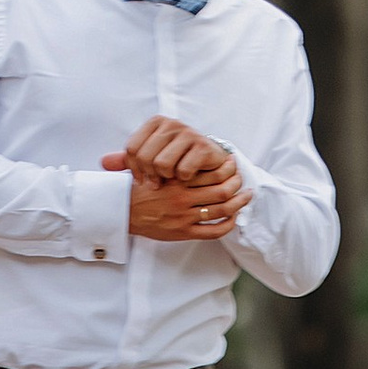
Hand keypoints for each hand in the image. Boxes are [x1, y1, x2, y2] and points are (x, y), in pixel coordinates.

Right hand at [102, 116, 251, 242]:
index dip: (225, 167)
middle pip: (221, 190)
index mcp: (175, 180)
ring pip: (222, 210)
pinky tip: (233, 216)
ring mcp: (185, 217)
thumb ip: (156, 154)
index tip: (230, 162)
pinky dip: (228, 223)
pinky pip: (213, 231)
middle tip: (241, 177)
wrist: (121, 215)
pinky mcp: (185, 233)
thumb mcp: (143, 167)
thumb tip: (168, 135)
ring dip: (238, 202)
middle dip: (236, 183)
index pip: (210, 173)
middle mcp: (182, 198)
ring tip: (246, 195)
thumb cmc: (133, 191)